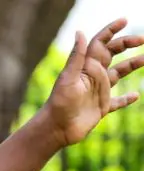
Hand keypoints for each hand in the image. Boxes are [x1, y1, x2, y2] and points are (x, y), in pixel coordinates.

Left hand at [42, 19, 143, 146]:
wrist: (56, 129)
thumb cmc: (59, 104)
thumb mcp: (68, 78)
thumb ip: (76, 56)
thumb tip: (80, 32)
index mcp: (86, 67)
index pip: (100, 44)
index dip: (111, 31)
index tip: (124, 20)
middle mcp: (93, 77)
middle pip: (112, 54)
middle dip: (126, 44)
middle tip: (141, 39)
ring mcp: (98, 92)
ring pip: (119, 74)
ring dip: (132, 65)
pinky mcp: (101, 108)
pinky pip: (117, 102)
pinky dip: (126, 99)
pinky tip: (135, 96)